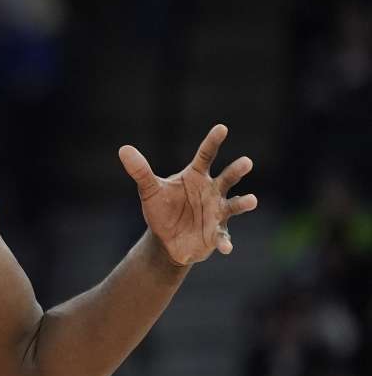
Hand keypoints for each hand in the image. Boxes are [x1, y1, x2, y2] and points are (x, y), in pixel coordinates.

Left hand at [119, 124, 258, 265]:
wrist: (166, 239)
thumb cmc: (162, 209)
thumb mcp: (149, 190)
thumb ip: (140, 171)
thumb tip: (123, 149)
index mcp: (196, 177)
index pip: (206, 156)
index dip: (213, 142)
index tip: (222, 128)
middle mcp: (212, 191)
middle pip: (227, 178)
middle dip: (236, 170)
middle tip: (246, 162)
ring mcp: (217, 212)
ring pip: (234, 205)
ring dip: (243, 203)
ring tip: (252, 200)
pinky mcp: (216, 233)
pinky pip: (223, 237)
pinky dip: (225, 242)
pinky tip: (226, 247)